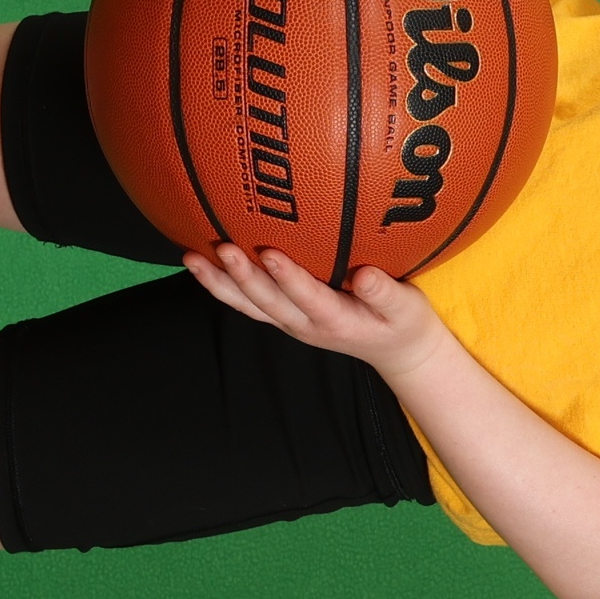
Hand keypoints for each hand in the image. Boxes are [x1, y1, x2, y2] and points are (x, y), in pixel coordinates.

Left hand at [183, 244, 452, 383]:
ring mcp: (290, 322)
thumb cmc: (403, 323)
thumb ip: (386, 293)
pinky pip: (247, 302)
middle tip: (223, 247)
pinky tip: (202, 263)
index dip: (288, 278)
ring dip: (219, 282)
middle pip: (267, 302)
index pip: (308, 298)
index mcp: (336, 321)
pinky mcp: (283, 316)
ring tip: (192, 257)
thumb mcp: (407, 309)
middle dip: (243, 276)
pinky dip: (222, 286)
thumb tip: (366, 274)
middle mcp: (305, 324)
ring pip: (248, 305)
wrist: (395, 351)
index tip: (270, 253)